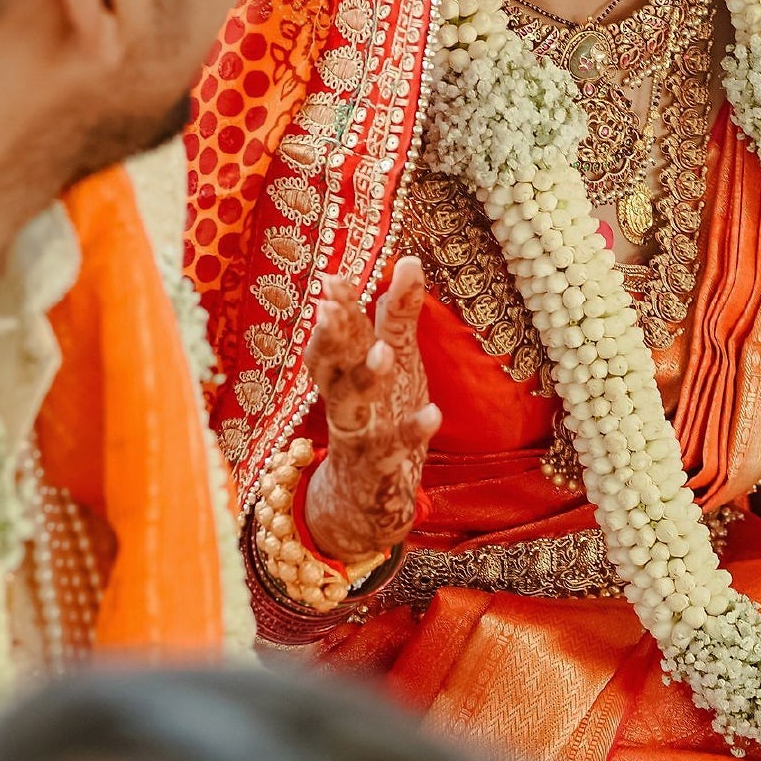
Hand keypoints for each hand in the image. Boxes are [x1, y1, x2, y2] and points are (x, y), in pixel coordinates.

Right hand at [302, 258, 436, 566]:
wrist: (365, 500)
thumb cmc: (380, 418)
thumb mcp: (394, 362)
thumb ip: (397, 315)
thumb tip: (408, 260)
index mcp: (346, 373)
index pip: (335, 335)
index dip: (336, 308)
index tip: (334, 277)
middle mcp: (344, 402)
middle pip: (330, 366)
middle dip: (329, 337)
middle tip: (329, 306)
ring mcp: (358, 437)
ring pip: (349, 407)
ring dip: (364, 380)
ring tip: (382, 353)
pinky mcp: (378, 470)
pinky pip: (390, 452)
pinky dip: (410, 433)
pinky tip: (432, 414)